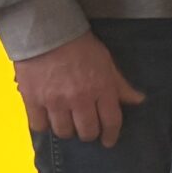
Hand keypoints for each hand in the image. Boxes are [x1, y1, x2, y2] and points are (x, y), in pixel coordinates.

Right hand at [14, 32, 144, 146]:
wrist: (47, 32)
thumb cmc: (80, 45)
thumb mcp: (107, 62)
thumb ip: (120, 85)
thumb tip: (138, 100)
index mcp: (101, 89)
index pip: (111, 121)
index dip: (111, 135)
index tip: (108, 141)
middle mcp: (79, 99)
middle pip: (87, 131)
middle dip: (89, 134)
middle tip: (86, 130)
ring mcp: (55, 101)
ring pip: (64, 131)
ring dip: (67, 131)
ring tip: (67, 124)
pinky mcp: (33, 99)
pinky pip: (39, 125)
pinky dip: (44, 125)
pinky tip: (47, 120)